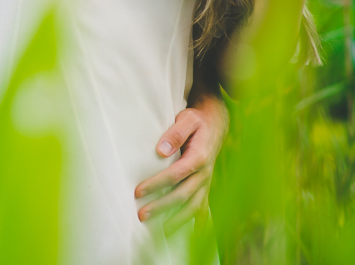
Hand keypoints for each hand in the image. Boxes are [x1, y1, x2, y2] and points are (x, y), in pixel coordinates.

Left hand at [134, 95, 227, 231]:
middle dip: (162, 207)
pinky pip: (204, 206)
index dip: (157, 184)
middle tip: (142, 215)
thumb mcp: (186, 119)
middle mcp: (205, 172)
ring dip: (178, 219)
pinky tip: (191, 234)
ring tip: (161, 230)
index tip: (138, 192)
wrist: (216, 122)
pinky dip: (198, 221)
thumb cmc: (197, 120)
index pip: (176, 175)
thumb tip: (160, 151)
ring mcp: (207, 181)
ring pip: (194, 205)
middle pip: (183, 195)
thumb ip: (174, 134)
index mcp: (200, 156)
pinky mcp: (206, 185)